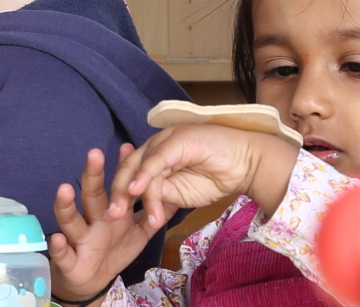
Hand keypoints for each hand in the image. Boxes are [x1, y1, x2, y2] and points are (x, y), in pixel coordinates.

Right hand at [49, 146, 161, 304]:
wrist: (92, 281)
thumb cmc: (114, 250)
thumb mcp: (137, 233)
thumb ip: (151, 214)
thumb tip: (172, 194)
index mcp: (110, 212)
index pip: (115, 186)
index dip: (121, 169)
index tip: (128, 147)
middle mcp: (92, 220)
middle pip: (92, 195)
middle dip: (93, 175)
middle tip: (95, 154)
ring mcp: (78, 238)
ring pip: (71, 219)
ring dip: (66, 205)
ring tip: (64, 189)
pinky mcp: (69, 260)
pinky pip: (62, 253)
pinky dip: (58, 247)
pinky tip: (56, 238)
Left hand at [111, 124, 297, 229]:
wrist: (247, 163)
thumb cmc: (217, 177)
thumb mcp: (181, 194)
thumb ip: (161, 196)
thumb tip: (144, 207)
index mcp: (154, 158)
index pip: (130, 175)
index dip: (119, 194)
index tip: (112, 218)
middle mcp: (156, 147)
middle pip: (128, 168)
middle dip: (118, 194)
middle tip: (112, 216)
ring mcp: (165, 141)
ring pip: (140, 167)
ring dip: (137, 194)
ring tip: (138, 217)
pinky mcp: (176, 140)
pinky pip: (156, 160)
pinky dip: (146, 176)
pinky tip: (138, 191)